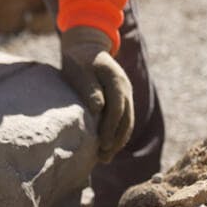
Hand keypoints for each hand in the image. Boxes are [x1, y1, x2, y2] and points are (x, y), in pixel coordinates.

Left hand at [59, 26, 133, 163]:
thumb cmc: (79, 60)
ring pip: (127, 122)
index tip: (102, 144)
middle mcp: (125, 89)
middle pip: (126, 119)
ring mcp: (125, 94)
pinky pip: (123, 120)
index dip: (111, 128)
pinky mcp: (120, 99)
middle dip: (116, 140)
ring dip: (118, 141)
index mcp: (116, 81)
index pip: (117, 109)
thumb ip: (89, 88)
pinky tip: (106, 148)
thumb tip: (98, 108)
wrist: (87, 47)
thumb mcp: (80, 71)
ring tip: (104, 158)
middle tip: (103, 158)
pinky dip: (116, 134)